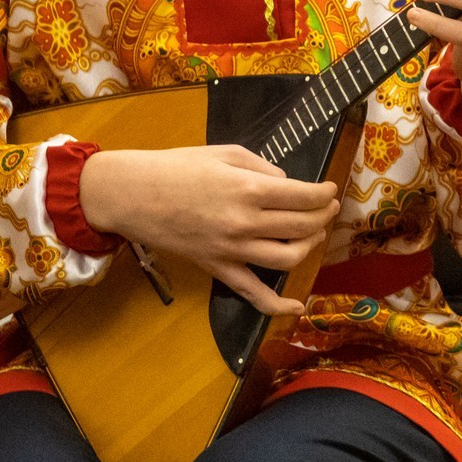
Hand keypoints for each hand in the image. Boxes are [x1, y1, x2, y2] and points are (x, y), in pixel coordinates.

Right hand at [76, 145, 339, 316]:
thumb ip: (263, 169)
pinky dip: (277, 305)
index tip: (330, 190)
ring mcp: (232, 250)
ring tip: (313, 233)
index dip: (324, 194)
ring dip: (309, 247)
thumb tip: (288, 185)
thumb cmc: (177, 167)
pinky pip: (252, 293)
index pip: (304, 197)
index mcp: (248, 189)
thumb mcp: (225, 154)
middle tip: (327, 207)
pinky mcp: (217, 267)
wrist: (132, 194)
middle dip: (322, 216)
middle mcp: (244, 223)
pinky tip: (297, 307)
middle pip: (302, 227)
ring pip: (287, 259)